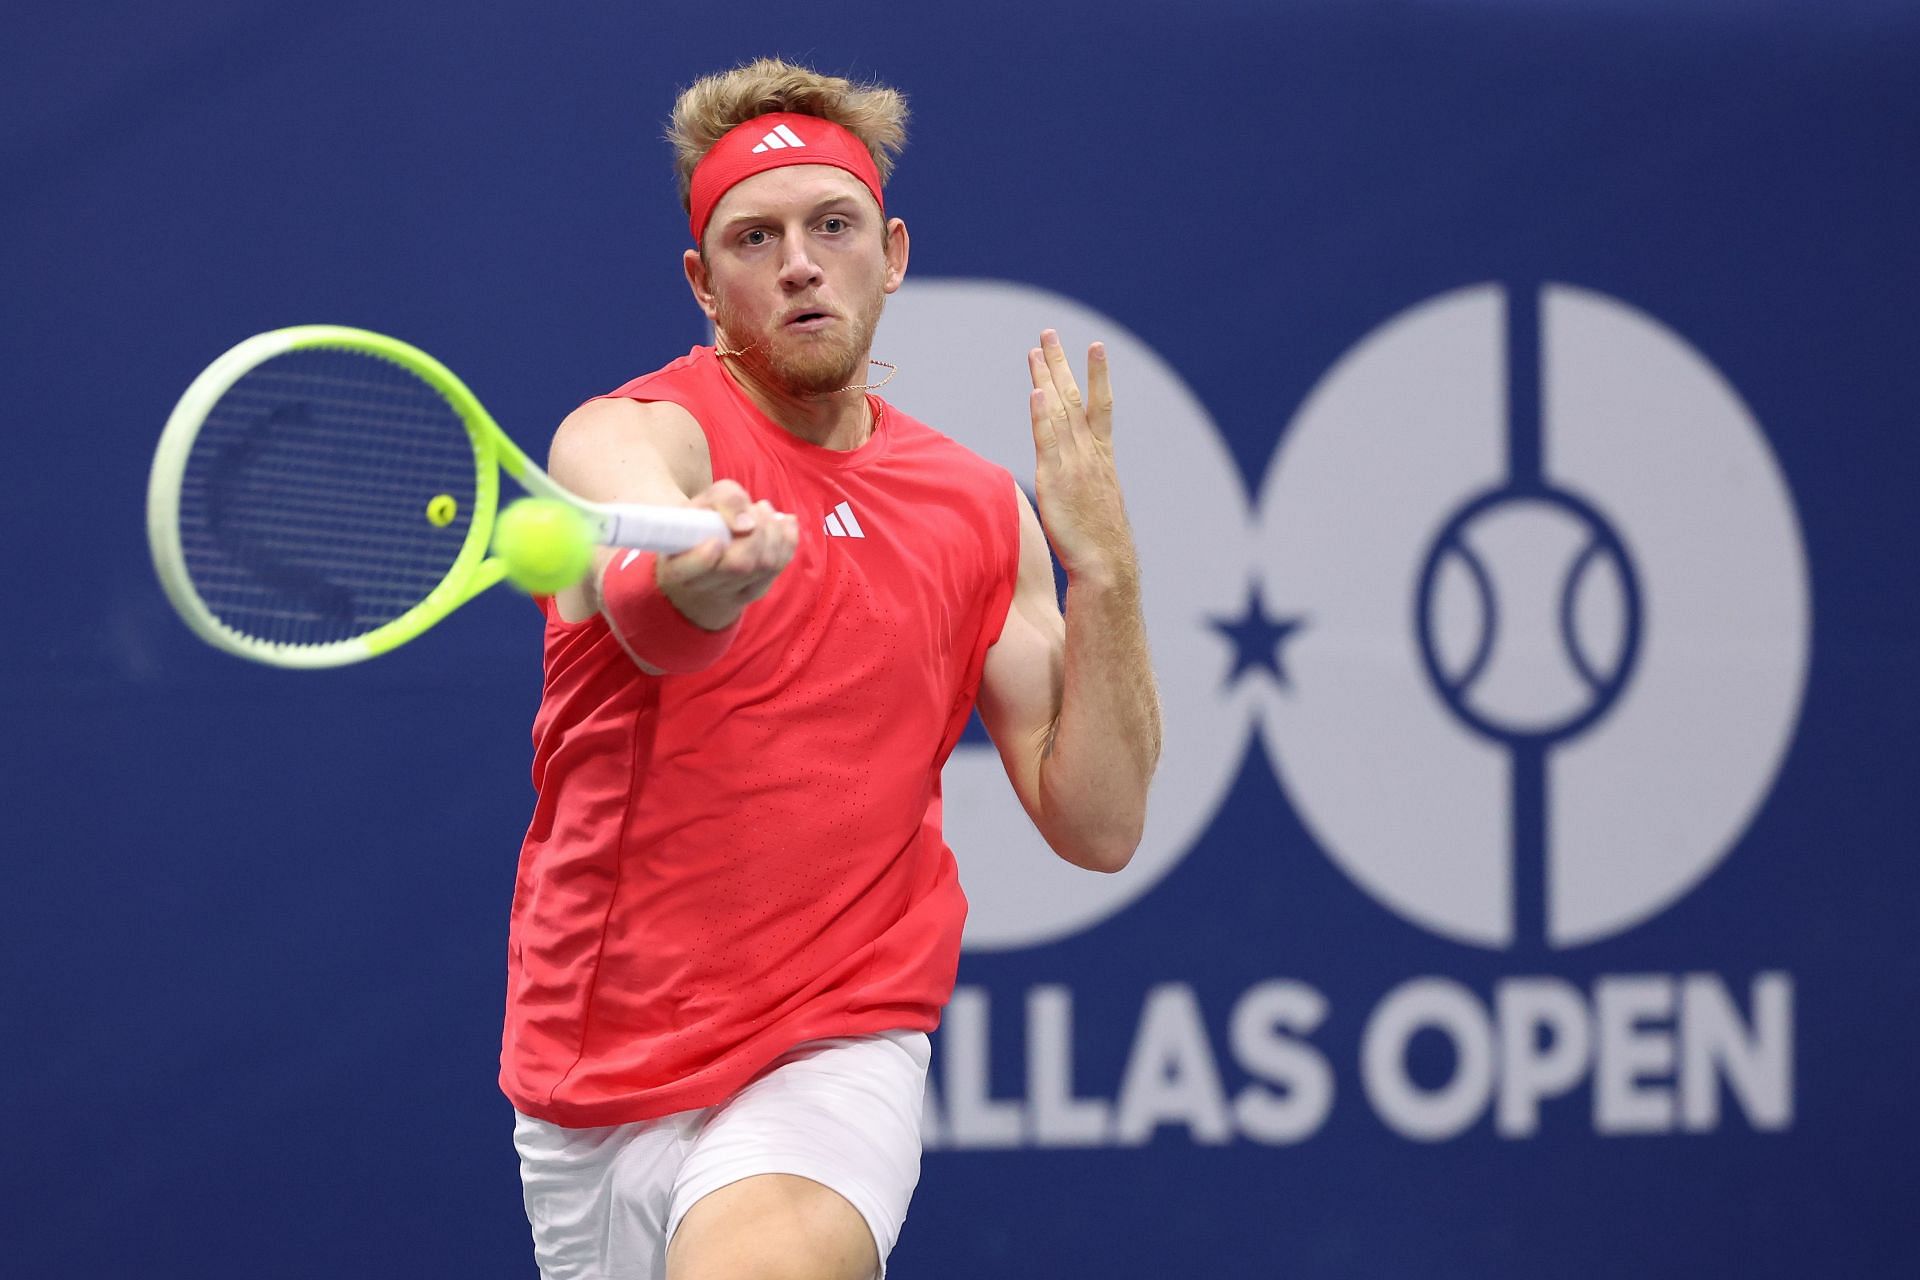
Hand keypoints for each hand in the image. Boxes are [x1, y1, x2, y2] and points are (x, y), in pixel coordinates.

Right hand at [657, 479, 798, 628]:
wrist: (707, 550)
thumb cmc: (701, 522)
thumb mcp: (702, 502)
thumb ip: (723, 500)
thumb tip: (747, 524)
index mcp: (676, 567)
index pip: (686, 571)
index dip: (703, 558)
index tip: (714, 541)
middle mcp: (702, 586)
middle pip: (739, 565)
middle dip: (756, 529)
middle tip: (754, 508)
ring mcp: (732, 593)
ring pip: (765, 564)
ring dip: (772, 529)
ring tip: (762, 510)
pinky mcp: (757, 590)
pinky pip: (781, 564)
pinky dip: (787, 537)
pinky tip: (780, 522)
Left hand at [1027, 329, 1136, 586]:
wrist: (1105, 564)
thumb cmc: (1099, 543)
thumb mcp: (1093, 504)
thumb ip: (1082, 485)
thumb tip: (1071, 484)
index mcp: (1101, 457)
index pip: (1100, 405)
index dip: (1098, 375)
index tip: (1095, 346)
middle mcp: (1089, 453)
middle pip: (1074, 398)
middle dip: (1061, 364)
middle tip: (1049, 333)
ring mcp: (1073, 463)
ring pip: (1059, 411)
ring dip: (1047, 378)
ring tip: (1036, 349)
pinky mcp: (1056, 479)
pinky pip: (1048, 439)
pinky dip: (1043, 414)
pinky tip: (1037, 390)